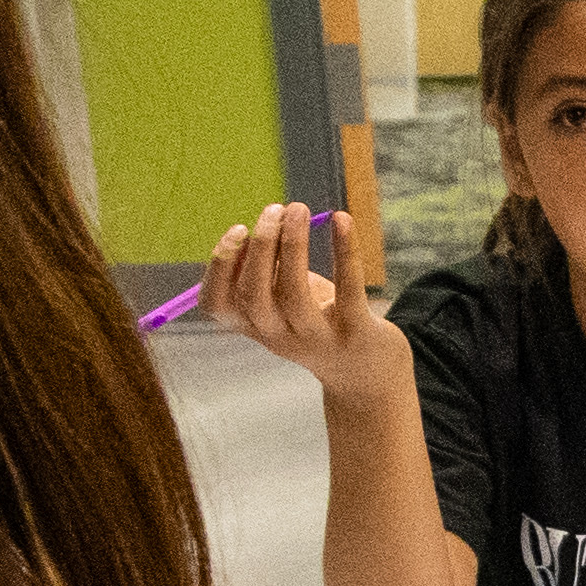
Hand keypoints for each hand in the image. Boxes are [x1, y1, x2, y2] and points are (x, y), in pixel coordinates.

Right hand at [208, 203, 400, 409]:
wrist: (368, 376)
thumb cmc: (319, 325)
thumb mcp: (283, 306)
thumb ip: (265, 276)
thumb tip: (261, 227)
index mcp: (255, 327)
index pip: (217, 305)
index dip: (219, 267)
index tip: (238, 229)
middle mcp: (279, 338)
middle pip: (254, 296)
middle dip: (261, 247)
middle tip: (274, 209)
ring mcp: (317, 339)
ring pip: (294, 294)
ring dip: (293, 245)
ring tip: (298, 209)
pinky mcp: (356, 333)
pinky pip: (347, 289)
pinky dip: (344, 251)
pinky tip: (342, 219)